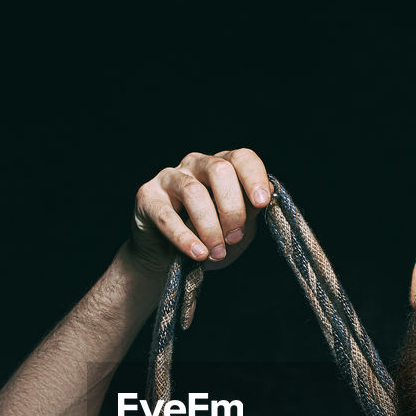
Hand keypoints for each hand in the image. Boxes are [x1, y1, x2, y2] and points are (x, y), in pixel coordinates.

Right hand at [122, 149, 272, 275]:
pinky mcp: (147, 196)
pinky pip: (167, 216)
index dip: (253, 177)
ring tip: (217, 253)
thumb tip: (268, 193)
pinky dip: (184, 237)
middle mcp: (195, 164)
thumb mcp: (236, 226)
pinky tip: (198, 253)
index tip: (261, 203)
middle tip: (235, 238)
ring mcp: (169, 177)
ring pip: (193, 192)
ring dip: (210, 227)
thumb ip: (251, 210)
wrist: (167, 257)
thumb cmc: (206, 237)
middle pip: (219, 170)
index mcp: (221, 165)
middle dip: (232, 208)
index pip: (241, 158)